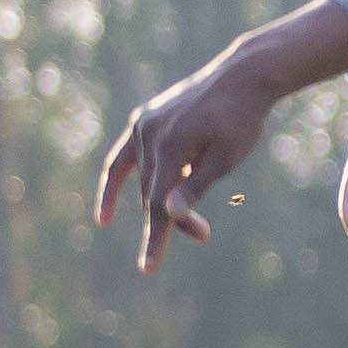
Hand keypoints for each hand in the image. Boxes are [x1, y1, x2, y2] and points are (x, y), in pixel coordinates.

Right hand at [96, 46, 283, 275]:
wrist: (241, 78)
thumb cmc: (241, 121)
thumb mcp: (224, 159)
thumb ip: (193, 188)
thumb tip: (166, 214)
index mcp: (170, 146)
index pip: (158, 204)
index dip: (155, 239)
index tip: (148, 269)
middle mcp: (148, 133)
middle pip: (154, 192)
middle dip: (174, 216)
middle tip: (204, 234)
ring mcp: (142, 125)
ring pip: (142, 177)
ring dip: (158, 200)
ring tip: (175, 221)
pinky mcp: (143, 120)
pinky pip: (125, 157)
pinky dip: (122, 180)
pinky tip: (106, 214)